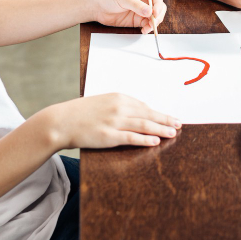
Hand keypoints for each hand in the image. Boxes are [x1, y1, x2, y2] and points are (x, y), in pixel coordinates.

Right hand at [46, 93, 180, 148]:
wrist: (60, 121)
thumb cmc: (80, 113)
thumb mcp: (102, 103)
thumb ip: (119, 106)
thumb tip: (136, 112)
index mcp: (118, 97)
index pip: (144, 106)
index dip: (158, 113)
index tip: (170, 117)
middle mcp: (119, 107)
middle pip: (148, 114)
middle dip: (166, 119)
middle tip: (180, 123)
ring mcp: (114, 122)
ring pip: (144, 125)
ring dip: (161, 129)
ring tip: (174, 132)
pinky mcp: (108, 136)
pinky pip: (131, 138)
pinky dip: (145, 139)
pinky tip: (156, 141)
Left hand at [88, 0, 165, 33]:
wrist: (97, 6)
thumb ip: (136, 5)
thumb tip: (149, 12)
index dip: (158, 5)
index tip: (155, 13)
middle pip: (158, 8)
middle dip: (158, 16)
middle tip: (153, 22)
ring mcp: (142, 10)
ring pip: (154, 17)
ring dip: (153, 23)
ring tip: (148, 28)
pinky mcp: (137, 20)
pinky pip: (147, 24)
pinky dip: (148, 28)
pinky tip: (144, 30)